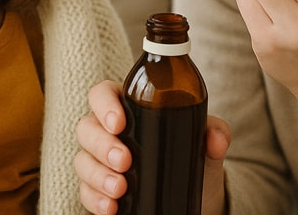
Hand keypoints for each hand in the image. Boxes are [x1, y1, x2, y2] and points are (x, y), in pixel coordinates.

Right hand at [75, 80, 231, 214]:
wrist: (196, 194)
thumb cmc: (192, 153)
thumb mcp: (205, 139)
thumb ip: (215, 131)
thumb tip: (215, 140)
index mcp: (129, 107)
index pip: (102, 94)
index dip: (103, 105)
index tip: (119, 123)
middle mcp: (109, 131)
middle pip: (87, 128)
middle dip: (102, 145)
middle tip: (125, 161)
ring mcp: (100, 160)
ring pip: (82, 160)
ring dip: (98, 176)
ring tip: (120, 189)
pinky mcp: (98, 188)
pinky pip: (85, 191)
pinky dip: (95, 199)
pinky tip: (111, 207)